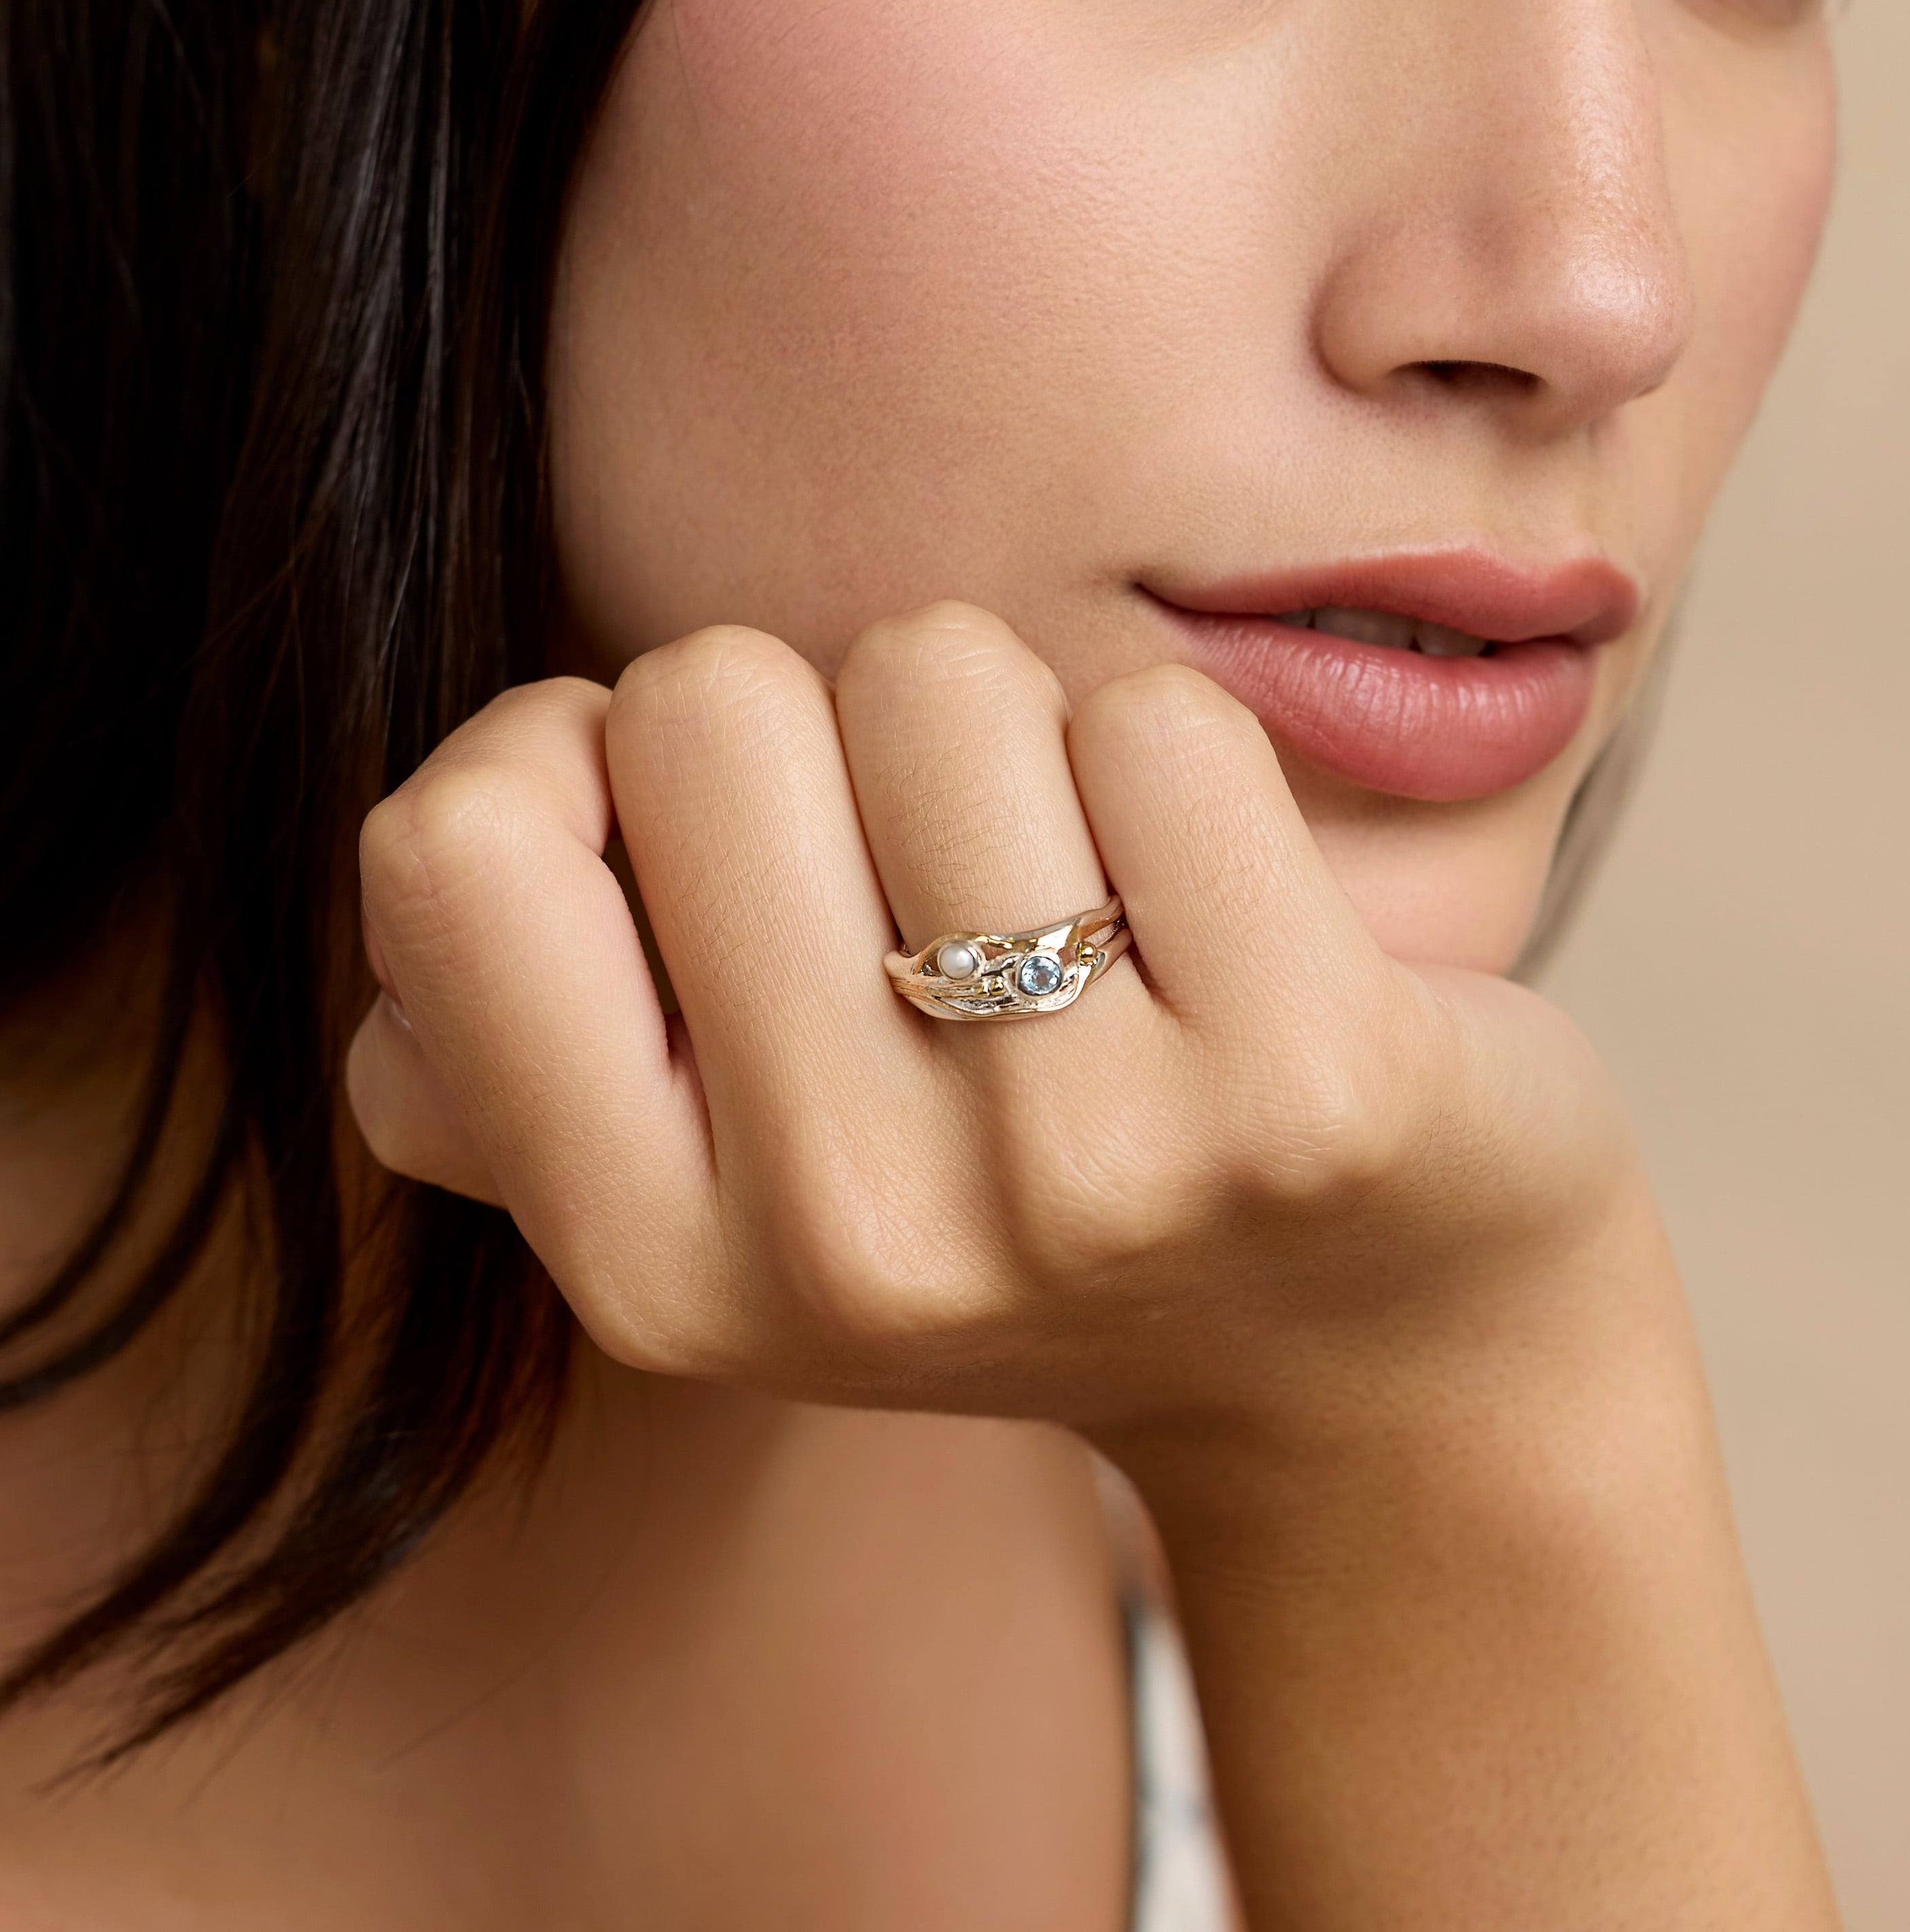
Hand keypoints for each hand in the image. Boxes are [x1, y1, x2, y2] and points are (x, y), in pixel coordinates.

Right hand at [347, 601, 1643, 1450]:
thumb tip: (406, 981)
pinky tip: (1227, 927)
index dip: (578, 762)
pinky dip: (1184, 766)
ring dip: (1013, 741)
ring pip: (937, 672)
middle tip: (940, 889)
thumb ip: (526, 1094)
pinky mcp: (1309, 1083)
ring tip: (1088, 920)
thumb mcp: (752, 1215)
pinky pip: (1159, 720)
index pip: (454, 842)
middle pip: (705, 698)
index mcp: (654, 1269)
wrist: (1380, 1361)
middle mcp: (844, 1242)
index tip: (726, 835)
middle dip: (823, 736)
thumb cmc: (1033, 1209)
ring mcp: (1081, 1171)